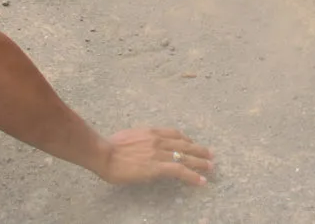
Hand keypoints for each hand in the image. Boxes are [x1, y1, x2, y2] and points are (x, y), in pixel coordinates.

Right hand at [96, 127, 213, 186]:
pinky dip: (193, 176)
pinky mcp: (157, 167)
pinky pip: (180, 170)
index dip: (186, 139)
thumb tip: (141, 146)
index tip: (192, 143)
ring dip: (200, 162)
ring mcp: (159, 153)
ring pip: (186, 156)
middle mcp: (158, 140)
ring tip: (211, 167)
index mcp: (150, 132)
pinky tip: (201, 181)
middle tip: (210, 154)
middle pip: (184, 144)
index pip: (174, 133)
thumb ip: (139, 141)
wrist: (104, 153)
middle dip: (198, 149)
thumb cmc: (109, 147)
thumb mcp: (128, 137)